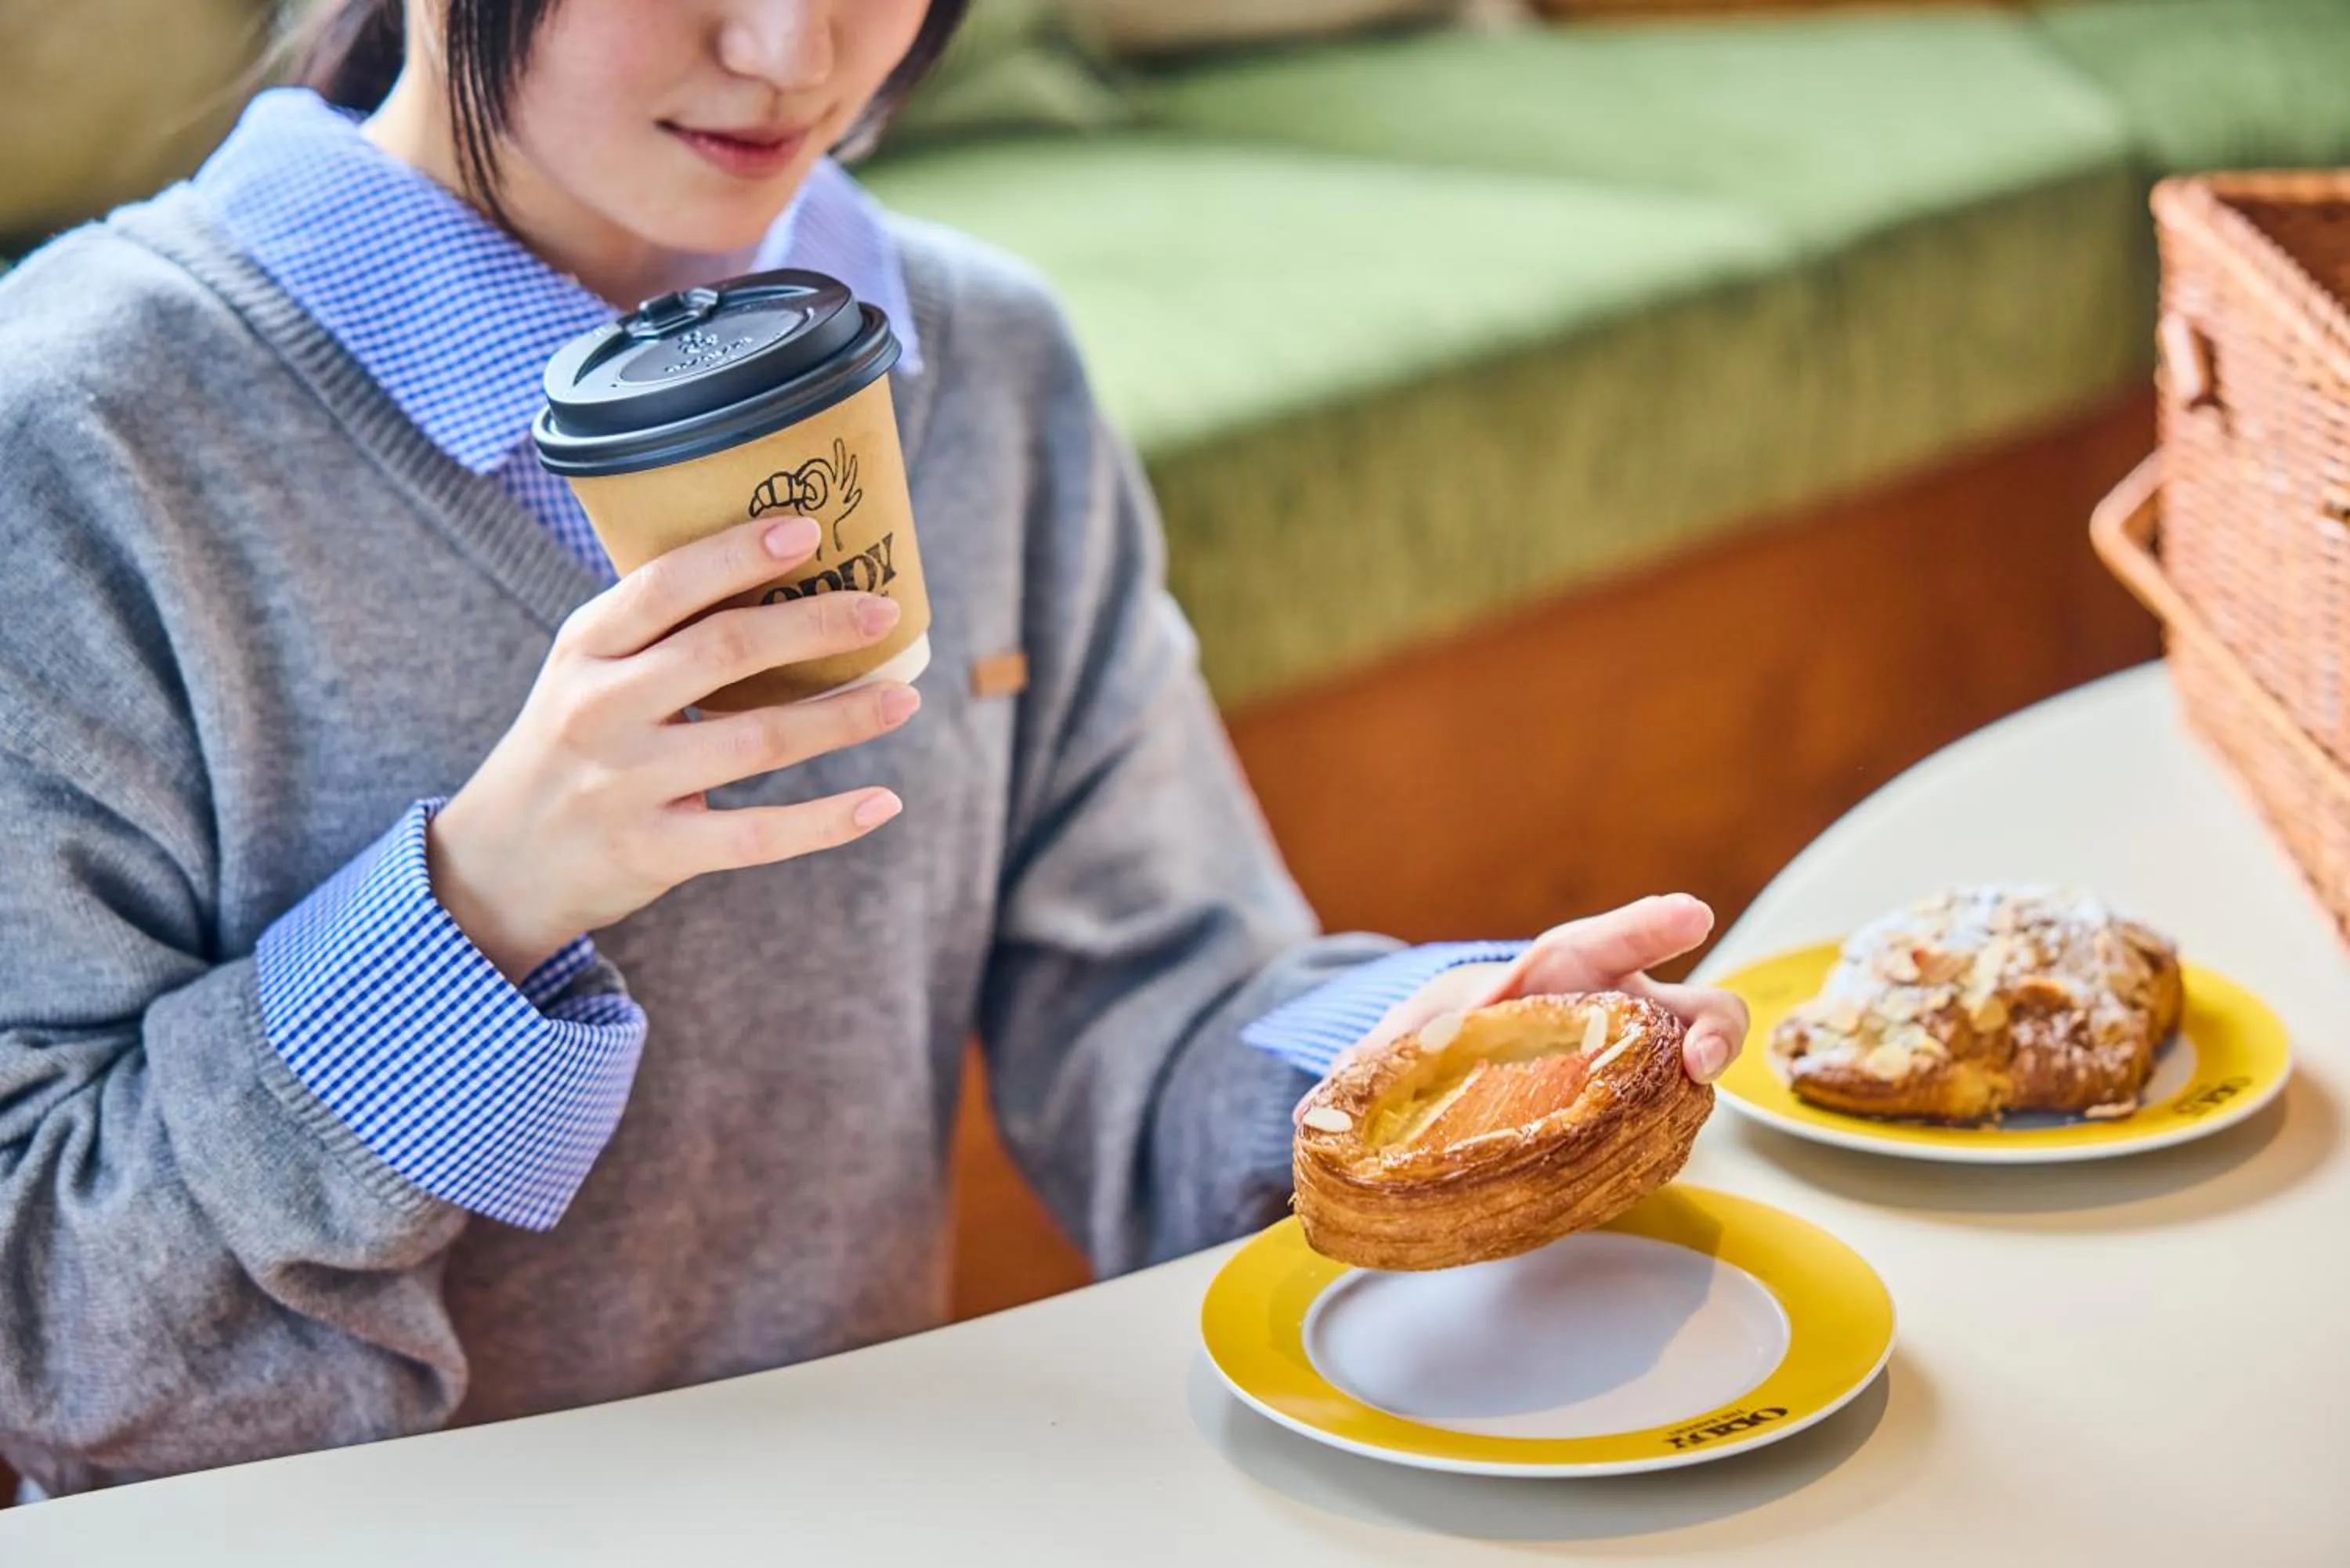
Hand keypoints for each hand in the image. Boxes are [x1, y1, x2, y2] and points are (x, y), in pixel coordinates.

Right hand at [428, 515, 917, 981]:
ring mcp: (625, 784)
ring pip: (755, 742)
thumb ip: (658, 629)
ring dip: (842, 718)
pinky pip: (757, 834)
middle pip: (722, 651)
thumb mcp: (586, 670)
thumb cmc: (572, 742)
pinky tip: (884, 801)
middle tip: (885, 614)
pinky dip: (827, 821)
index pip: (663, 585)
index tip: (809, 530)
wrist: (503, 861)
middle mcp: (600, 710)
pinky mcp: (654, 851)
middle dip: (815, 626)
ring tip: (904, 698)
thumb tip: (779, 566)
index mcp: (584, 648)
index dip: (738, 553)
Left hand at [1316, 895, 1748, 1101]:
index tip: (1693, 914)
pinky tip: (1647, 1161)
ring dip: (1700, 1091)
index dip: (1652, 928)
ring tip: (1688, 1108)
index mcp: (1570, 970)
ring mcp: (1645, 1064)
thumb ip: (1371, 1062)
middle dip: (1713, 1027)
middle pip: (1697, 1007)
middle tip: (1703, 1054)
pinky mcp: (1644, 1115)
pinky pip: (1673, 1124)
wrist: (1484, 1063)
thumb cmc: (1463, 1029)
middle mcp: (1624, 1011)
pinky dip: (1669, 1139)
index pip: (1614, 939)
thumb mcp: (1416, 1033)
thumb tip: (1307, 1116)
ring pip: (1698, 1067)